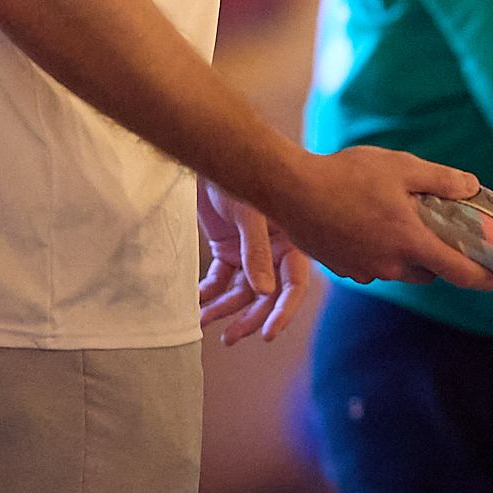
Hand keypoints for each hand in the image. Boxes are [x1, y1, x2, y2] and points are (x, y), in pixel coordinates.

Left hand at [198, 181, 312, 344]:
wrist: (208, 155)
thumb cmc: (237, 174)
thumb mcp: (248, 214)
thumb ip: (255, 252)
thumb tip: (264, 292)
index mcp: (291, 241)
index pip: (294, 285)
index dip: (283, 312)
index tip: (268, 334)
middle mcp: (274, 251)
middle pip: (266, 295)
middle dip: (248, 317)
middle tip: (230, 337)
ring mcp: (250, 252)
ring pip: (242, 291)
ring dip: (224, 308)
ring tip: (204, 320)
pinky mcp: (228, 249)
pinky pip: (222, 279)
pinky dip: (210, 291)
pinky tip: (198, 300)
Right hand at [272, 147, 492, 292]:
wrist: (290, 190)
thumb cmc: (345, 175)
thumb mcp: (400, 166)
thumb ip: (440, 179)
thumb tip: (472, 187)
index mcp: (410, 241)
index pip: (460, 272)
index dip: (487, 277)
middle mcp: (390, 264)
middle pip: (429, 271)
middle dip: (440, 256)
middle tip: (442, 230)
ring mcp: (364, 270)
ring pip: (400, 268)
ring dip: (408, 252)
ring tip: (398, 219)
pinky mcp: (343, 269)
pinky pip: (373, 265)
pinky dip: (380, 250)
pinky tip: (366, 222)